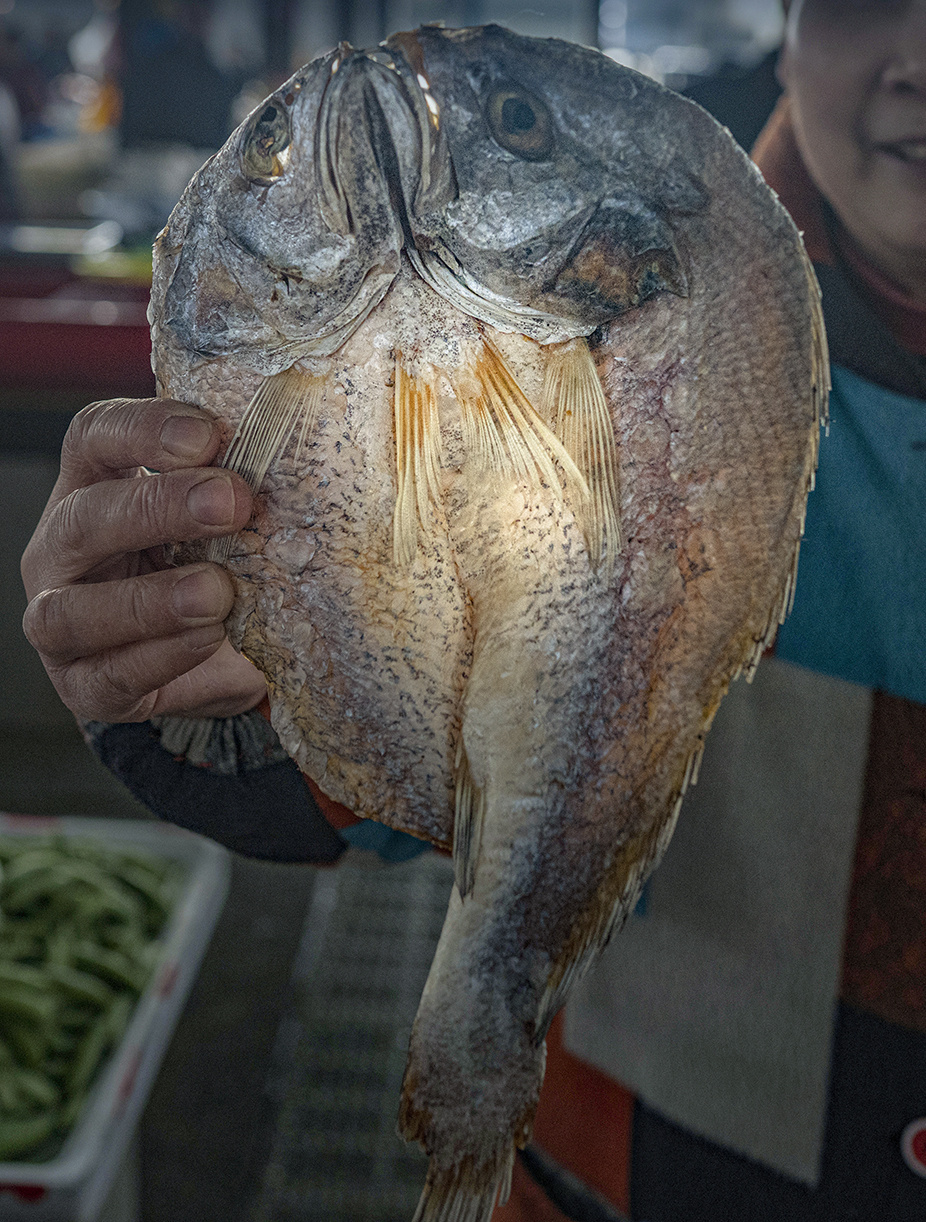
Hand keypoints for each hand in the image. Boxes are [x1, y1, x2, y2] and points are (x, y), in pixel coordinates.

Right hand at [21, 397, 267, 721]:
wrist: (219, 662)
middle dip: (157, 509)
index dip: (142, 430)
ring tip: (217, 591)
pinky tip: (209, 638)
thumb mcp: (228, 522)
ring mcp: (59, 621)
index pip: (95, 438)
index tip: (206, 434)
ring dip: (151, 599)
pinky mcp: (82, 685)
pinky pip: (111, 675)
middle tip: (230, 502)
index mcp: (94, 488)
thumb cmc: (218, 567)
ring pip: (73, 609)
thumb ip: (246, 487)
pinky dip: (163, 656)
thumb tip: (315, 449)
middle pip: (84, 518)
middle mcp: (62, 549)